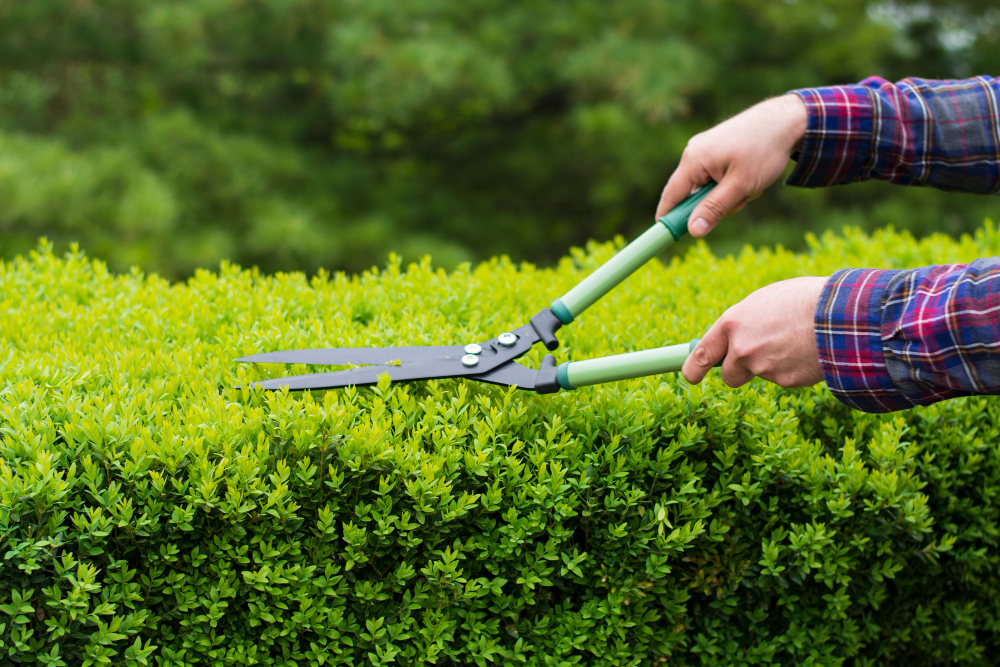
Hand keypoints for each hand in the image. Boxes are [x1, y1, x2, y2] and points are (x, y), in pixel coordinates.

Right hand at [656, 94, 806, 236]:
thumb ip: (714, 208)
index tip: (667, 237)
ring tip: (752, 184)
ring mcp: (706, 151)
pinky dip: (734, 183)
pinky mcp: (718, 150)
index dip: (668, 218)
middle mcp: (695, 154)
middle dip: (717, 203)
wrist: (786, 120)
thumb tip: (693, 230)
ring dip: (731, 194)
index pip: (671, 196)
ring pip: (710, 188)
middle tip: (741, 199)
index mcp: (693, 160)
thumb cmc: (763, 150)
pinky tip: (751, 176)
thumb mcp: (740, 185)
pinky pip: (718, 178)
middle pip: (694, 195)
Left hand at [682, 276, 826, 387]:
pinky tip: (807, 351)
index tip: (690, 376)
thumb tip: (737, 335)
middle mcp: (742, 349)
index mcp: (732, 323)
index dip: (692, 369)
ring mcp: (763, 368)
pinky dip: (792, 369)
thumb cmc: (804, 299)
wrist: (840, 313)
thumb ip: (745, 322)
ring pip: (760, 375)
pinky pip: (784, 378)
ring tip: (794, 343)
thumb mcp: (765, 301)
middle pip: (728, 375)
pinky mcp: (785, 381)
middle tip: (753, 361)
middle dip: (737, 372)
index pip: (700, 354)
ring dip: (771, 366)